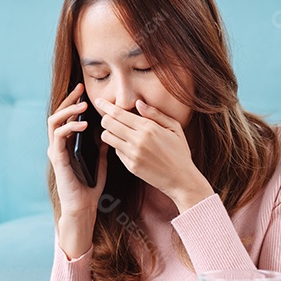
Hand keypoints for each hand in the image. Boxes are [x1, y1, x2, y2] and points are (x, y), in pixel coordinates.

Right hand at [47, 83, 110, 218]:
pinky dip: (70, 127)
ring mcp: (56, 151)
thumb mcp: (100, 164)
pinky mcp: (57, 158)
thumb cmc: (89, 188)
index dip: (73, 102)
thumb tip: (108, 133)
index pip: (66, 117)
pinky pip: (59, 136)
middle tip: (80, 90)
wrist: (83, 208)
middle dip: (68, 100)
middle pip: (58, 114)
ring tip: (83, 106)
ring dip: (68, 111)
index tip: (83, 91)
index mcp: (67, 145)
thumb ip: (101, 149)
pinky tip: (83, 125)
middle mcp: (58, 145)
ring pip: (55, 121)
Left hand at [95, 96, 213, 211]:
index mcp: (149, 128)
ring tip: (118, 131)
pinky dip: (118, 146)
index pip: (119, 113)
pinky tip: (129, 146)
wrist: (181, 179)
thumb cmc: (179, 152)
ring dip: (109, 132)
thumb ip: (154, 113)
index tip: (99, 101)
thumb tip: (138, 103)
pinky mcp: (130, 166)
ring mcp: (132, 154)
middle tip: (109, 117)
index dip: (106, 106)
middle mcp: (138, 140)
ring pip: (107, 137)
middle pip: (108, 123)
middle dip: (105, 118)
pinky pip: (116, 151)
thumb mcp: (174, 127)